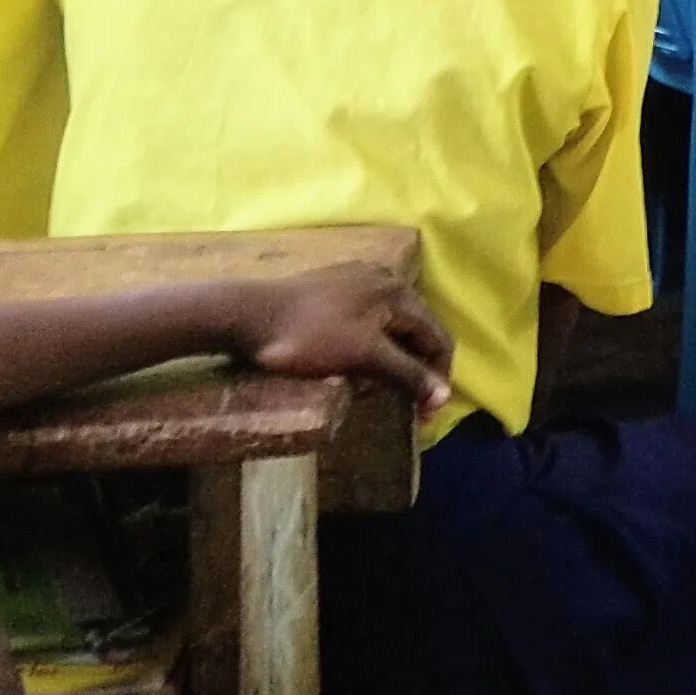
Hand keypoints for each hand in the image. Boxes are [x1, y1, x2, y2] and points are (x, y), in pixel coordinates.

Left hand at [237, 263, 453, 419]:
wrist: (249, 314)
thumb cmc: (311, 337)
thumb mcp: (364, 358)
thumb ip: (408, 374)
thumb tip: (445, 396)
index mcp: (399, 292)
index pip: (438, 338)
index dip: (437, 378)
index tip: (424, 415)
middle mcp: (384, 279)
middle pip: (415, 331)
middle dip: (411, 370)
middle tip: (397, 405)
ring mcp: (357, 280)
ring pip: (389, 327)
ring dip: (388, 361)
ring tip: (369, 388)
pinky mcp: (333, 288)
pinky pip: (366, 321)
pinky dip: (368, 346)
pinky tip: (348, 363)